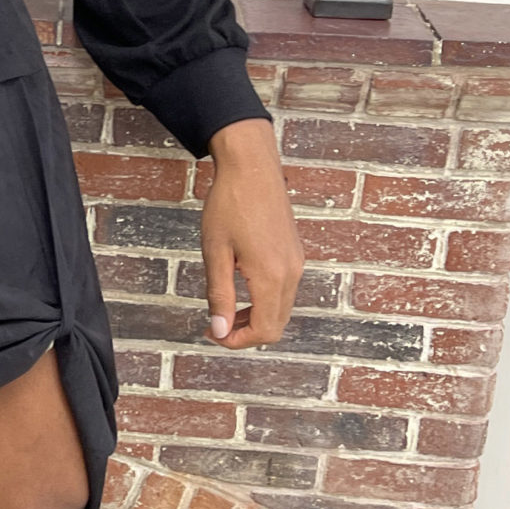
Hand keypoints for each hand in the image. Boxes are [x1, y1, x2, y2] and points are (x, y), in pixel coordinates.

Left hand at [199, 119, 303, 348]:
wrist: (252, 167)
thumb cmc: (229, 205)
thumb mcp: (216, 252)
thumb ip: (219, 295)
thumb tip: (220, 331)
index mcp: (271, 276)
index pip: (264, 330)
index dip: (236, 341)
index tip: (212, 333)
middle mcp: (291, 274)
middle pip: (276, 325)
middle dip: (246, 333)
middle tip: (216, 324)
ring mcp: (297, 263)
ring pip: (281, 310)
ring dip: (255, 317)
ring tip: (225, 307)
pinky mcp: (295, 254)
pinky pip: (284, 291)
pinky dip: (264, 300)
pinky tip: (240, 286)